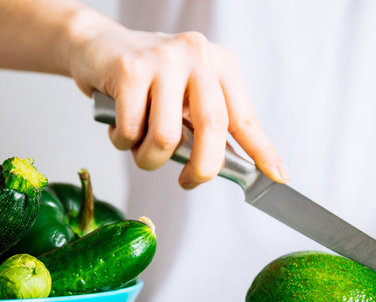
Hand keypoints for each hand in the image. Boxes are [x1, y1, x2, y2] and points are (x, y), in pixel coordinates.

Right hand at [65, 21, 288, 188]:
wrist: (97, 46)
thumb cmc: (146, 80)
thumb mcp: (186, 96)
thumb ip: (207, 126)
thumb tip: (231, 167)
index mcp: (219, 64)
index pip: (244, 117)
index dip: (262, 151)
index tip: (278, 176)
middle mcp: (198, 55)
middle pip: (212, 129)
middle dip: (201, 169)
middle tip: (188, 181)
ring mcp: (163, 60)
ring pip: (167, 137)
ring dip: (150, 158)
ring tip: (139, 147)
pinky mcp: (129, 70)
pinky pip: (132, 129)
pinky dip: (123, 141)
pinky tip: (120, 128)